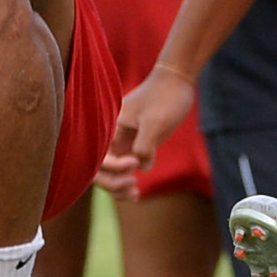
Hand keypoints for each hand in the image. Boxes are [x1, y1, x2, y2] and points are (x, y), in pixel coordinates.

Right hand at [100, 64, 198, 198]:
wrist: (177, 81)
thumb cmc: (166, 98)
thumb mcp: (156, 122)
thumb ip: (144, 146)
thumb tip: (140, 167)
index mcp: (109, 126)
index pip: (99, 157)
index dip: (115, 167)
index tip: (135, 163)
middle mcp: (110, 134)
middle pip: (98, 168)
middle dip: (113, 183)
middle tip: (134, 188)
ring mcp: (121, 139)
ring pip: (110, 171)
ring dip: (118, 186)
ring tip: (135, 195)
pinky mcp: (133, 143)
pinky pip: (122, 167)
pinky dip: (126, 180)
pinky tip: (136, 191)